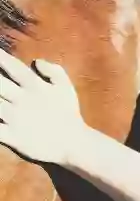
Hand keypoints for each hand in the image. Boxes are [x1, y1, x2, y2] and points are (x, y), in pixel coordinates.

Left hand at [0, 49, 87, 164]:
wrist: (71, 143)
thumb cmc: (67, 112)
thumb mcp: (66, 87)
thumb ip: (54, 70)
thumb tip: (36, 61)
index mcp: (35, 87)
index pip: (13, 67)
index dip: (0, 57)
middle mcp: (22, 100)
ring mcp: (14, 119)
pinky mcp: (11, 136)